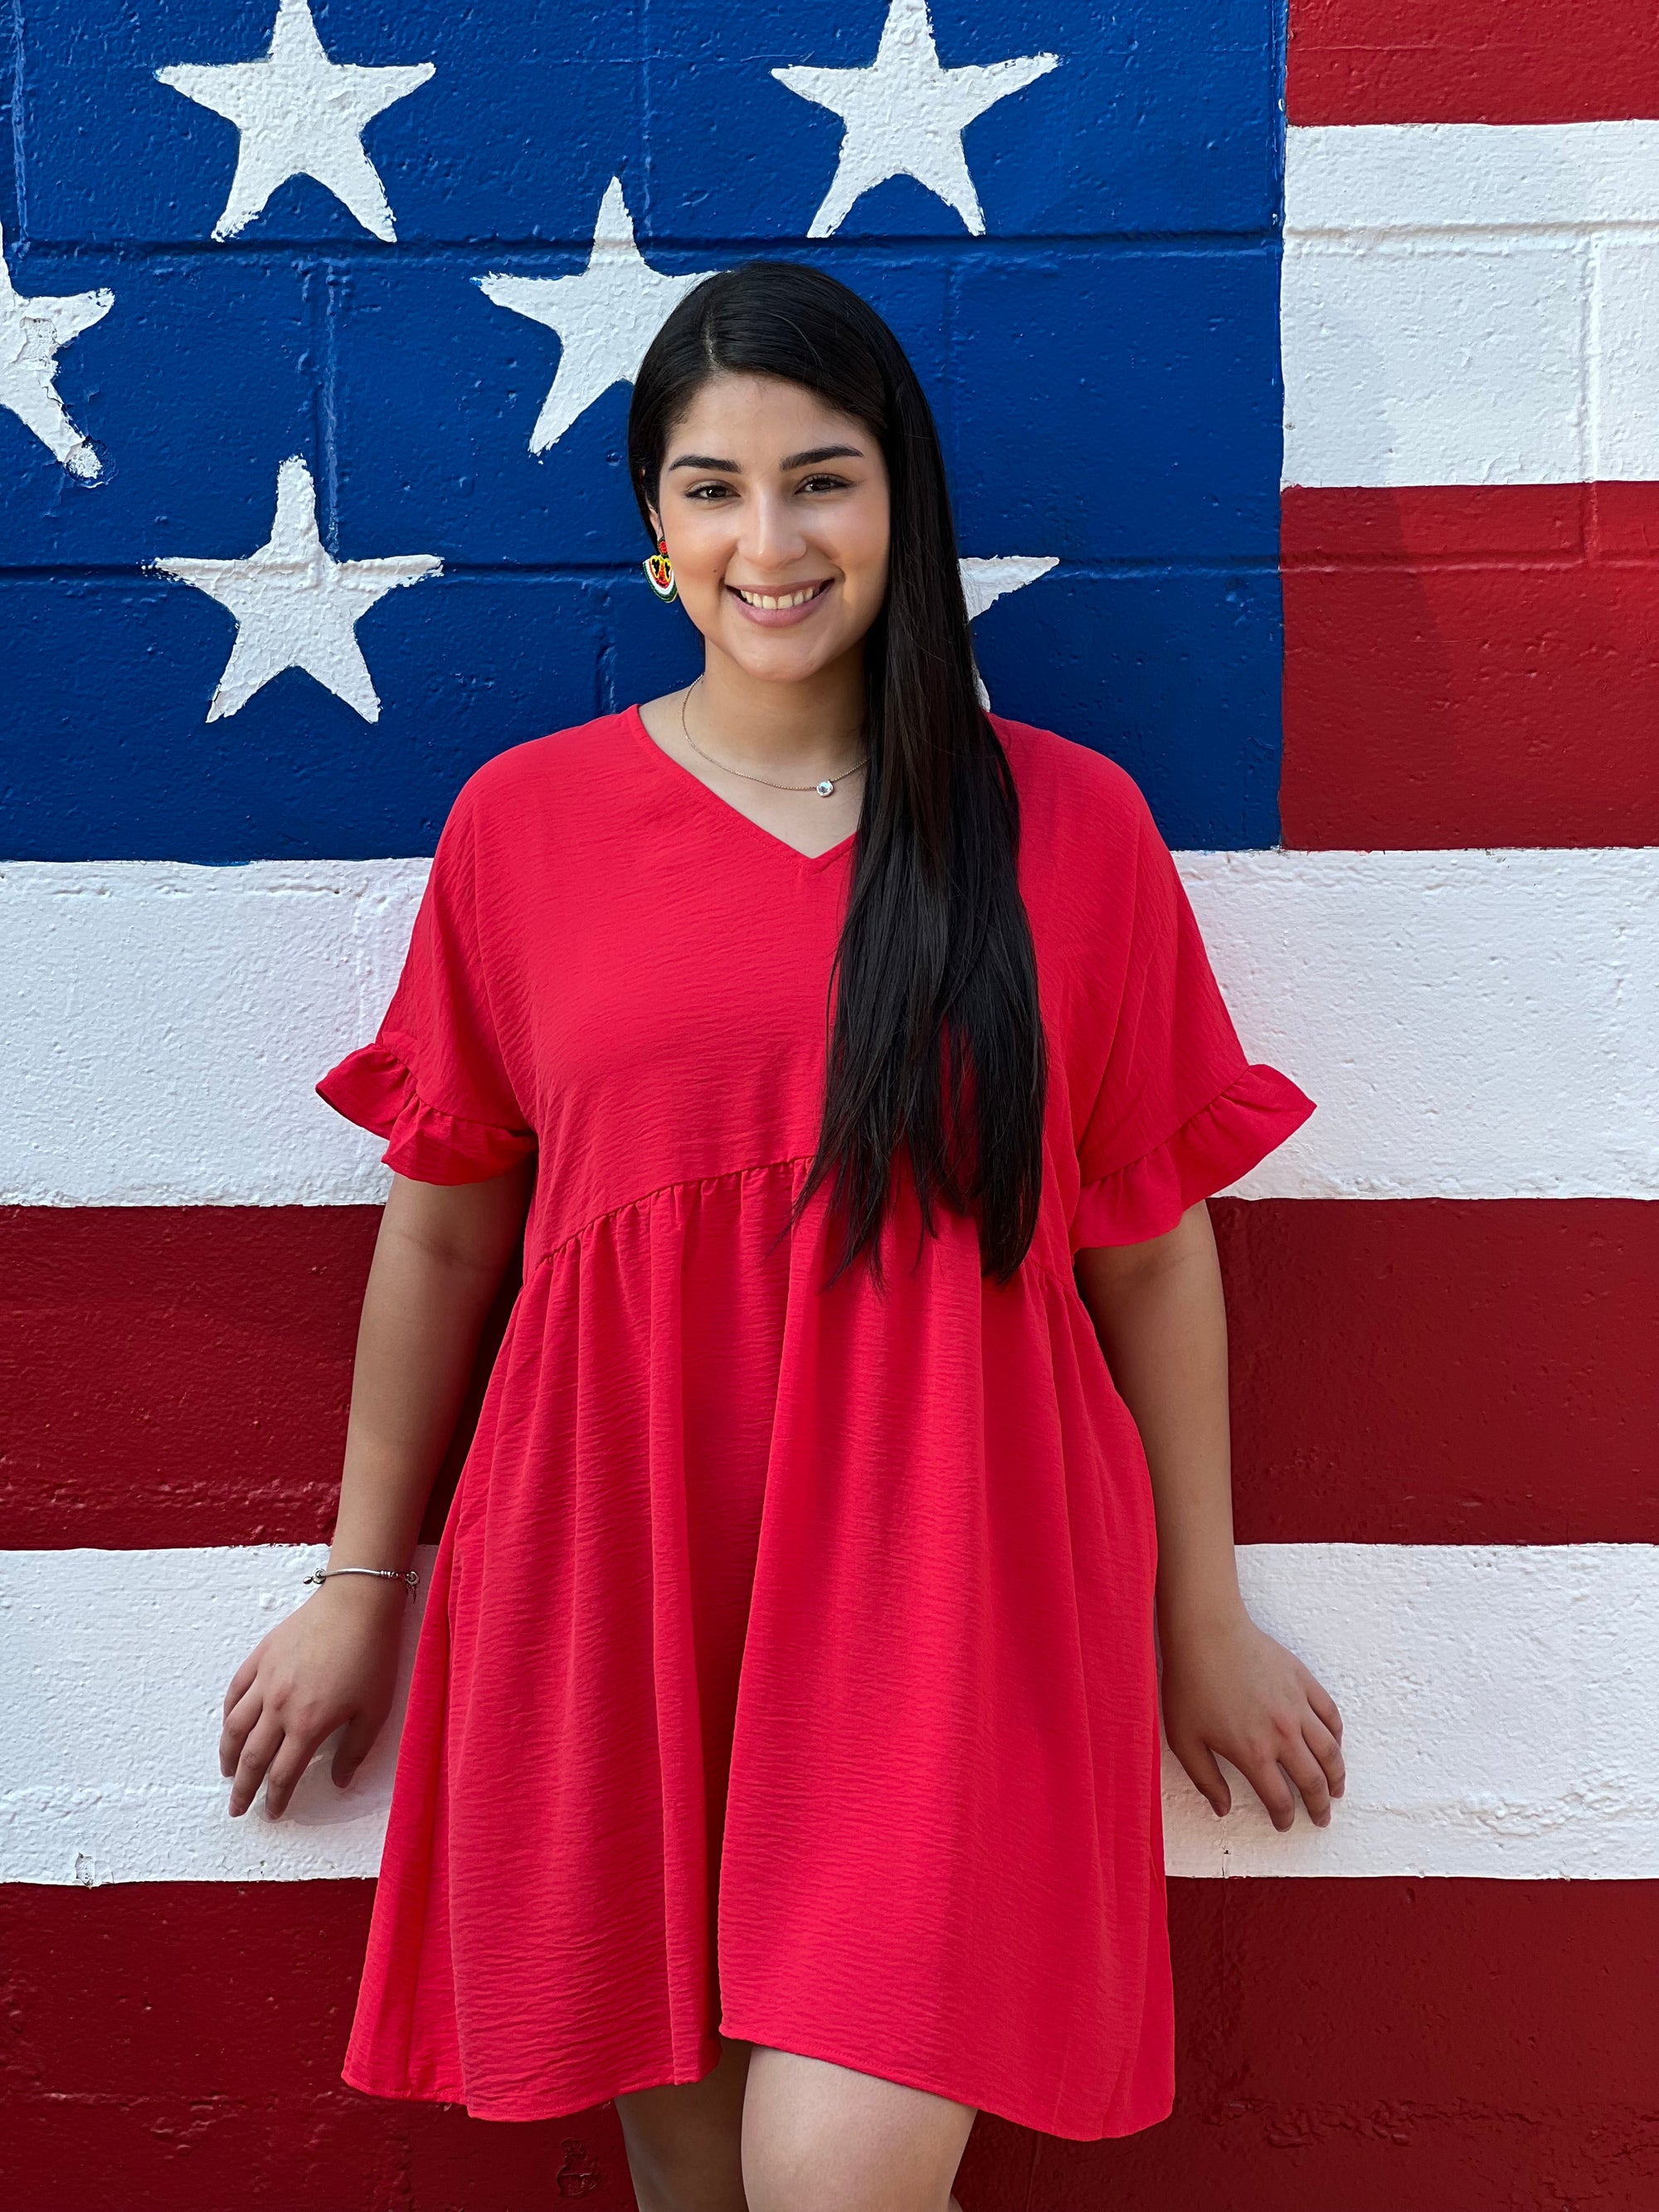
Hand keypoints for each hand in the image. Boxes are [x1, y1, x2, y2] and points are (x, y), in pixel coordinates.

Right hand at [219, 1576, 407, 1817]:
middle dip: (243, 1788)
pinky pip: (235, 1690)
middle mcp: (279, 1706)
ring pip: (235, 1726)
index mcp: (308, 1724)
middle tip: (236, 1808)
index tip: (272, 1813)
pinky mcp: (261, 1656)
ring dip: (228, 1754)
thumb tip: (339, 1781)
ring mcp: (266, 1680)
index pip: (283, 1774)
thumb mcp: (375, 1710)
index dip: (276, 1798)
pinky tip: (230, 1723)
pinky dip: (229, 1712)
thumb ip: (355, 1750)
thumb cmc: (372, 1655)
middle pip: (252, 1757)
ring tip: (227, 1772)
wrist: (357, 1604)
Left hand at [1159, 1602, 1344, 1830]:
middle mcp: (1282, 1734)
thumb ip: (1206, 1780)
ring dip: (1337, 1775)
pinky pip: (1330, 1714)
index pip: (1279, 1798)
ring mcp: (1297, 1706)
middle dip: (1320, 1805)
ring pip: (1330, 1751)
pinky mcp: (1303, 1681)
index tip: (1284, 1823)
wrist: (1206, 1632)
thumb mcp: (1184, 1740)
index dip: (1284, 1817)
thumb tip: (1223, 1809)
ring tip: (1337, 1790)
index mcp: (1253, 1753)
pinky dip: (1336, 1735)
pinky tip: (1334, 1744)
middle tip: (1322, 1817)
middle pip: (1313, 1781)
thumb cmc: (1190, 1684)